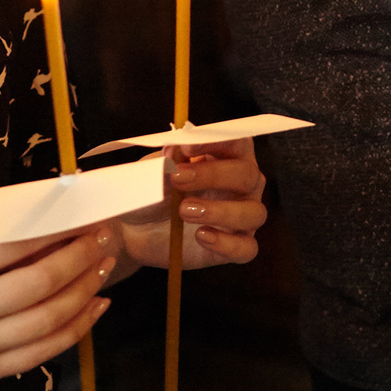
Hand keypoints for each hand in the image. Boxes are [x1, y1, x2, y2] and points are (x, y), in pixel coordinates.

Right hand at [0, 227, 112, 383]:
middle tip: (105, 237)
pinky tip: (95, 305)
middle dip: (82, 257)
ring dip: (85, 291)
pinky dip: (75, 329)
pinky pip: (41, 352)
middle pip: (40, 284)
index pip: (19, 245)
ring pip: (48, 321)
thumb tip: (55, 224)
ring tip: (105, 266)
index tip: (86, 217)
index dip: (60, 230)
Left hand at [115, 141, 268, 271]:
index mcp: (227, 157)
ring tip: (185, 211)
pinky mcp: (235, 246)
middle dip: (214, 175)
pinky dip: (226, 243)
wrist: (136, 229)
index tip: (186, 148)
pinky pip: (246, 248)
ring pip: (254, 212)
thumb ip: (166, 161)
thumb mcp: (153, 173)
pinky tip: (201, 237)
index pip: (237, 142)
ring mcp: (242, 216)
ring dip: (221, 211)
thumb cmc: (153, 191)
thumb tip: (175, 150)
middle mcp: (243, 185)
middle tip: (178, 179)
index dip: (217, 142)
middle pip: (247, 174)